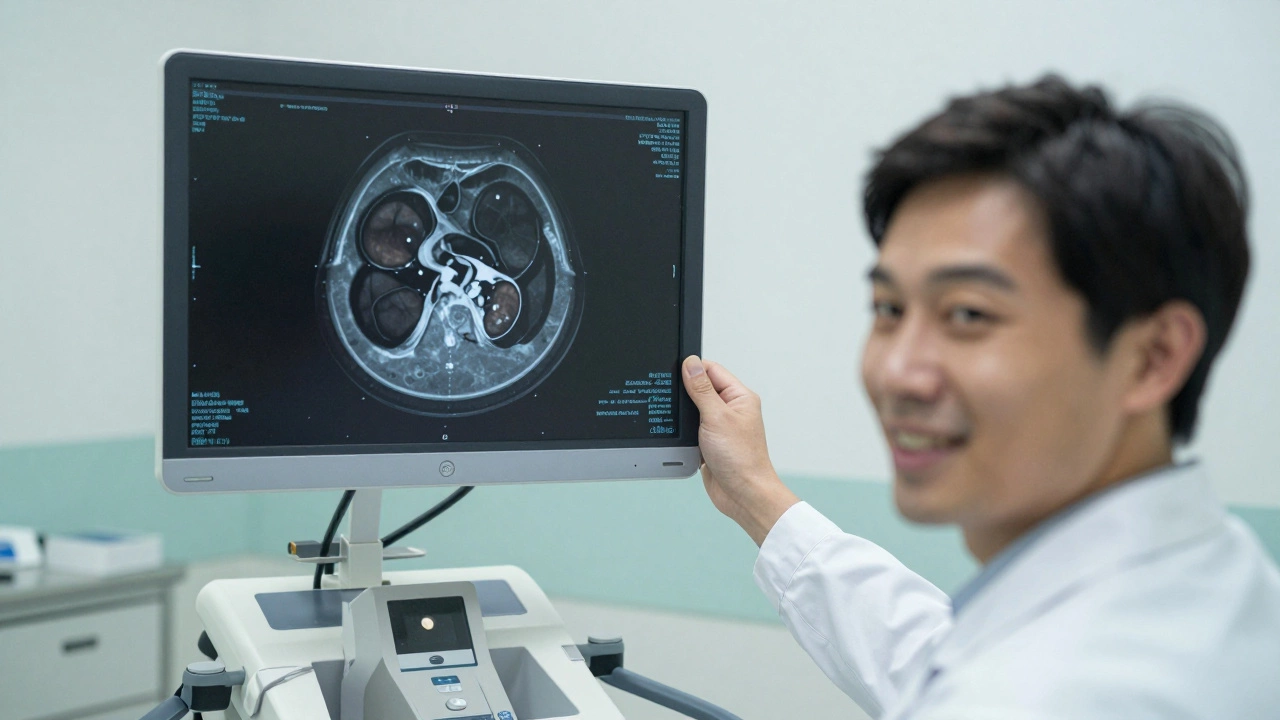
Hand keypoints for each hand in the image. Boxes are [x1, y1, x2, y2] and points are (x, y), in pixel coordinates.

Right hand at [682, 355, 799, 545]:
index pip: (712, 370)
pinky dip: (683, 432)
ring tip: (676, 419)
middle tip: (670, 395)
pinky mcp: (709, 443)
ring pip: (693, 410)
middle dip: (684, 392)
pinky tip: (678, 435)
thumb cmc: (741, 458)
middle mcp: (731, 410)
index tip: (673, 370)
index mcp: (739, 397)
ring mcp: (719, 427)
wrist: (742, 495)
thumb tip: (690, 364)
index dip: (692, 368)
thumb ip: (701, 389)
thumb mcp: (717, 417)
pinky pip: (690, 430)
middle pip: (700, 389)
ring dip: (683, 415)